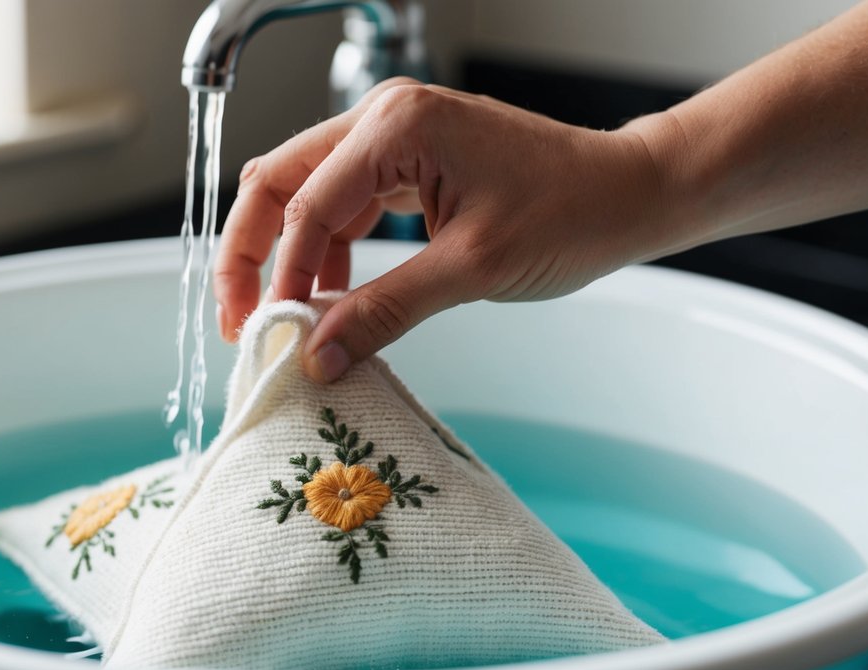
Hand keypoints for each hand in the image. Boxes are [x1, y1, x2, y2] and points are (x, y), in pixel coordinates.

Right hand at [214, 78, 675, 382]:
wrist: (629, 194)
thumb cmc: (569, 215)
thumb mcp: (469, 270)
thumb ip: (383, 311)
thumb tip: (317, 356)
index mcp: (395, 125)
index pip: (304, 204)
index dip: (278, 275)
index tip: (269, 333)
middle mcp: (385, 116)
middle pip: (280, 181)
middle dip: (253, 251)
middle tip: (239, 319)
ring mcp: (395, 134)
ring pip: (305, 191)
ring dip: (287, 253)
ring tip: (283, 317)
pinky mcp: (410, 159)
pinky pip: (345, 202)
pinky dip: (328, 249)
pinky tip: (332, 295)